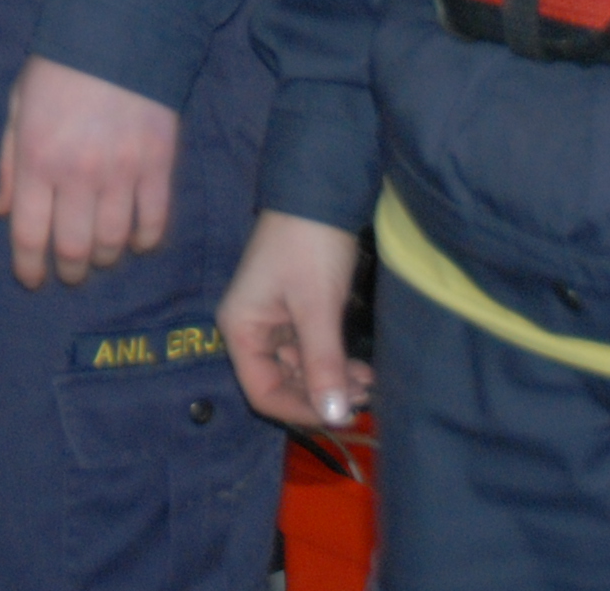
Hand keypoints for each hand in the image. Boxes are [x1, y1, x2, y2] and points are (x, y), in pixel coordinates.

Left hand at [0, 55, 181, 288]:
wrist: (120, 28)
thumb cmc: (60, 66)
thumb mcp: (18, 106)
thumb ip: (8, 162)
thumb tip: (0, 210)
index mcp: (36, 158)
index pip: (29, 235)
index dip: (28, 268)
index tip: (32, 280)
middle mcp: (77, 173)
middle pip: (73, 248)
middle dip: (69, 270)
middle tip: (70, 271)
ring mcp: (121, 172)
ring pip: (114, 243)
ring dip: (105, 259)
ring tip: (100, 257)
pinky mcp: (159, 165)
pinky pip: (154, 222)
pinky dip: (145, 241)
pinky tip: (137, 241)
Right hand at [220, 210, 368, 430]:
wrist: (320, 192)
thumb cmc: (310, 247)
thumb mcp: (318, 308)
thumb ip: (323, 364)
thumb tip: (335, 416)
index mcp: (241, 329)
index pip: (262, 392)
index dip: (300, 410)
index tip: (340, 413)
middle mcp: (251, 330)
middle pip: (281, 383)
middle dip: (321, 396)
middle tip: (364, 397)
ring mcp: (272, 321)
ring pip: (300, 370)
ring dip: (332, 381)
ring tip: (368, 383)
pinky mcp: (294, 312)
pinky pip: (310, 352)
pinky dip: (334, 363)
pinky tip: (361, 369)